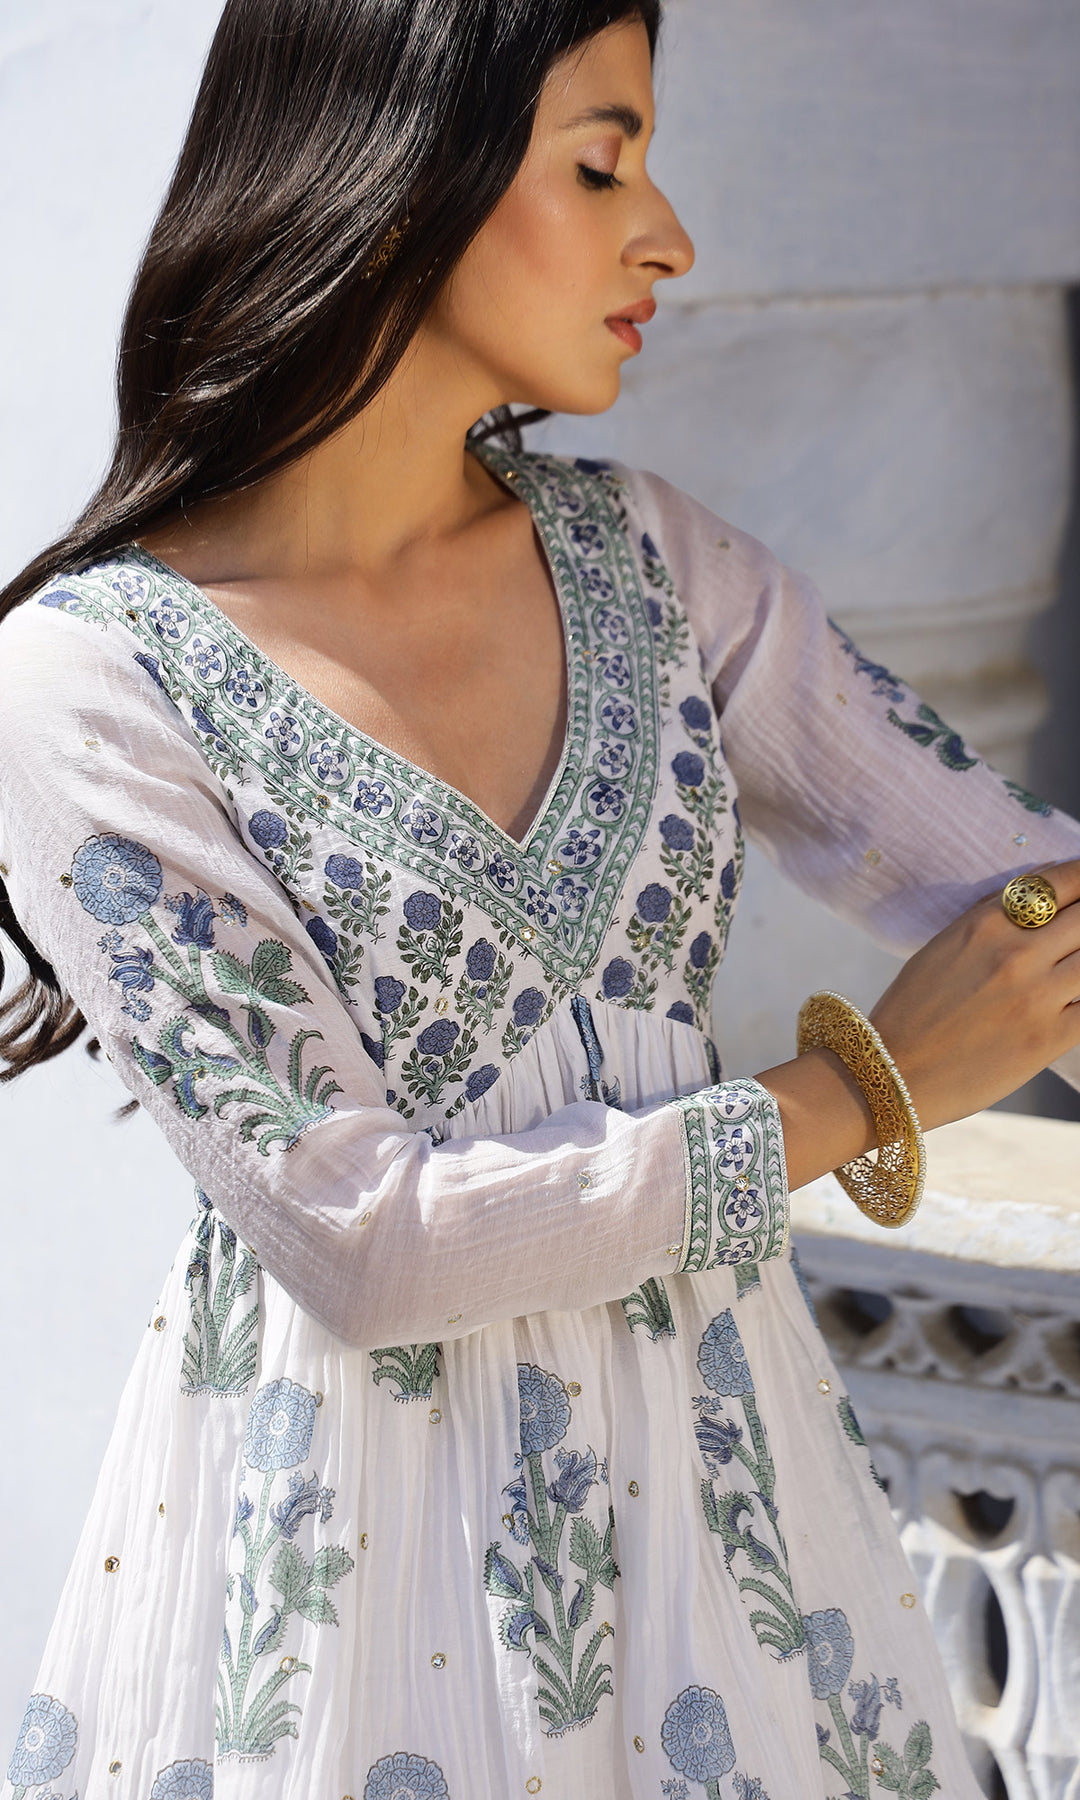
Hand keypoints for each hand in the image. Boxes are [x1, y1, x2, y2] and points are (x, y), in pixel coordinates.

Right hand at [868, 859, 1079, 1129]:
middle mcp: (1017, 952)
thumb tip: (1042, 892)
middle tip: (1079, 933)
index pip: (1062, 882)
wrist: (892, 1074)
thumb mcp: (945, 945)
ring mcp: (1037, 995)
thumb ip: (994, 917)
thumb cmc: (912, 1010)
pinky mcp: (1049, 1037)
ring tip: (1074, 966)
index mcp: (987, 923)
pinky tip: (1078, 996)